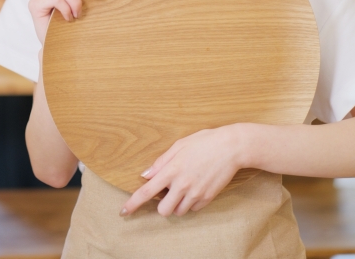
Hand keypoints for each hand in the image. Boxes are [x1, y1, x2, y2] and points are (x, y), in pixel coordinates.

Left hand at [120, 125, 245, 217]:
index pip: (146, 192)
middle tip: (167, 192)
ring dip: (176, 204)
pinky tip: (195, 188)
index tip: (123, 212)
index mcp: (172, 170)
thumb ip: (161, 162)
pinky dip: (190, 203)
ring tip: (183, 187)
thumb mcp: (180, 145)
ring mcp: (196, 193)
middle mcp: (182, 185)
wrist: (231, 147)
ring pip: (178, 212)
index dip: (133, 203)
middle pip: (163, 210)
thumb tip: (146, 175)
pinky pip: (193, 209)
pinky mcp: (207, 198)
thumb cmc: (204, 142)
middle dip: (162, 204)